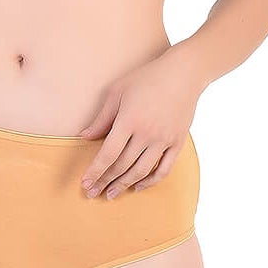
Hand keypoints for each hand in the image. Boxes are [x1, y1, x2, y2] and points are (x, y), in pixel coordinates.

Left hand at [76, 52, 200, 198]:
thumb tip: (84, 137)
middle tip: (93, 193)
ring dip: (124, 185)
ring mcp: (164, 139)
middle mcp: (147, 134)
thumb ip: (101, 118)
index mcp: (129, 120)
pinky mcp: (178, 142)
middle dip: (105, 181)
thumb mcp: (118, 91)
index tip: (85, 183)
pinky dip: (151, 181)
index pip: (108, 154)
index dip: (95, 171)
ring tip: (111, 194)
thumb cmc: (147, 78)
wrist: (184, 73)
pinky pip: (164, 168)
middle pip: (122, 166)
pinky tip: (138, 186)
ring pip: (141, 171)